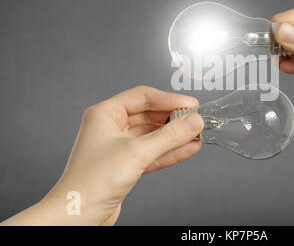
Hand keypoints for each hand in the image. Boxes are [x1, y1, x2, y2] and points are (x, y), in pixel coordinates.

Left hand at [2, 86, 203, 224]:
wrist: (78, 214)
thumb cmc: (91, 181)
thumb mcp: (136, 152)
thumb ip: (169, 136)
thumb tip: (192, 122)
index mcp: (105, 114)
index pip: (143, 97)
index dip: (169, 99)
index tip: (190, 105)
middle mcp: (111, 127)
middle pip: (150, 115)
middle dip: (173, 118)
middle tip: (195, 120)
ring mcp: (119, 147)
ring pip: (153, 135)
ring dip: (175, 136)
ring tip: (196, 134)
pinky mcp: (126, 165)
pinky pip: (153, 152)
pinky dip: (170, 151)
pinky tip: (188, 148)